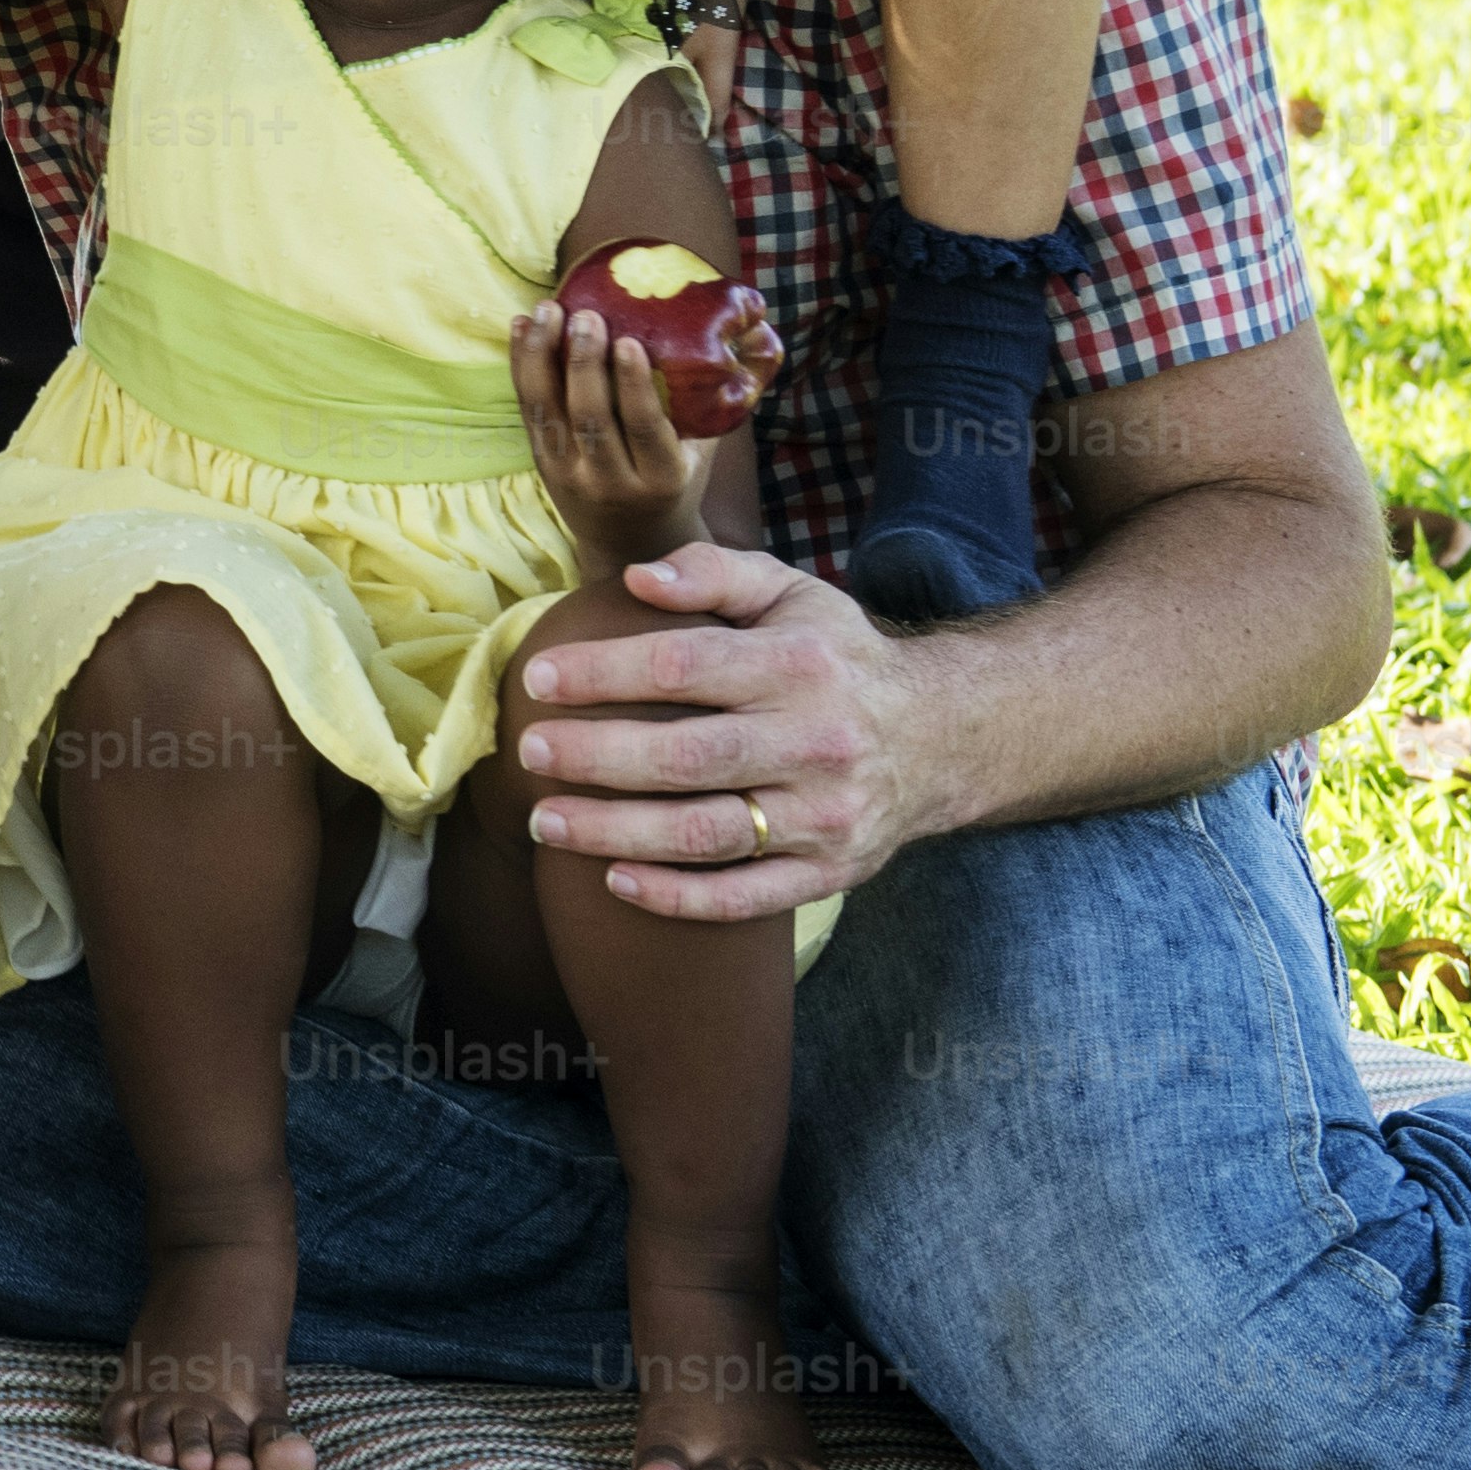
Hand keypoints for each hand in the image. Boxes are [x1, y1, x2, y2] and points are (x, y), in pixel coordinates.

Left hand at [506, 542, 941, 920]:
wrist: (940, 738)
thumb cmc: (835, 657)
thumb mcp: (790, 593)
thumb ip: (713, 572)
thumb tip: (636, 578)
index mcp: (799, 666)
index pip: (684, 666)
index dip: (604, 674)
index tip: (539, 679)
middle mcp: (816, 743)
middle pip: (688, 757)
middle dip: (598, 757)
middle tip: (530, 751)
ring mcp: (824, 817)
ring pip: (707, 835)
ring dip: (617, 833)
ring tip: (546, 821)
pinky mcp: (829, 873)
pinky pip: (745, 897)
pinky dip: (677, 896)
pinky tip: (615, 880)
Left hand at [508, 305, 704, 567]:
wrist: (630, 546)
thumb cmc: (674, 485)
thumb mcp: (699, 458)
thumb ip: (707, 409)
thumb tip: (734, 342)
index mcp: (660, 479)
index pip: (642, 428)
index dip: (632, 385)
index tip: (628, 340)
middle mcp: (610, 481)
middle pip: (590, 418)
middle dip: (584, 362)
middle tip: (585, 315)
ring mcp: (569, 475)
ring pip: (548, 411)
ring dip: (542, 356)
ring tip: (547, 309)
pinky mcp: (541, 465)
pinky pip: (527, 411)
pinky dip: (521, 366)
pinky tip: (519, 327)